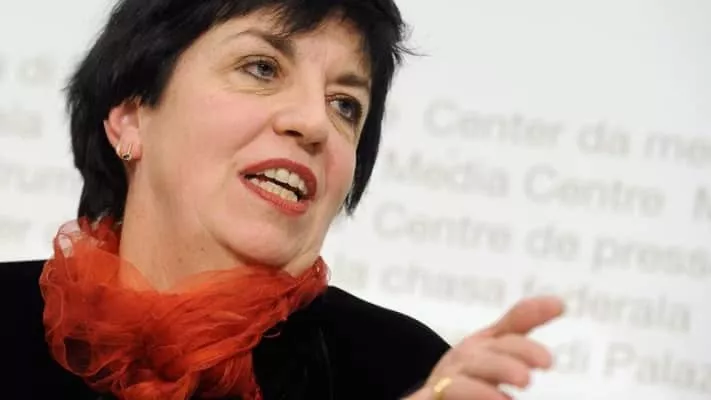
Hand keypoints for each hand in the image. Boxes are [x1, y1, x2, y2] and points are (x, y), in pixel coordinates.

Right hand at [408, 296, 564, 399]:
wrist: (432, 389)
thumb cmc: (471, 365)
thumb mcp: (494, 342)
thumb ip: (522, 321)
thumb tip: (560, 302)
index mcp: (481, 347)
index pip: (504, 343)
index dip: (523, 350)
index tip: (547, 361)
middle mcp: (462, 364)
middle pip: (481, 362)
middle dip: (501, 366)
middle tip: (525, 378)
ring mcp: (445, 383)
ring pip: (459, 385)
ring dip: (480, 390)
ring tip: (506, 399)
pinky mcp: (433, 398)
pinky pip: (443, 395)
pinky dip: (455, 397)